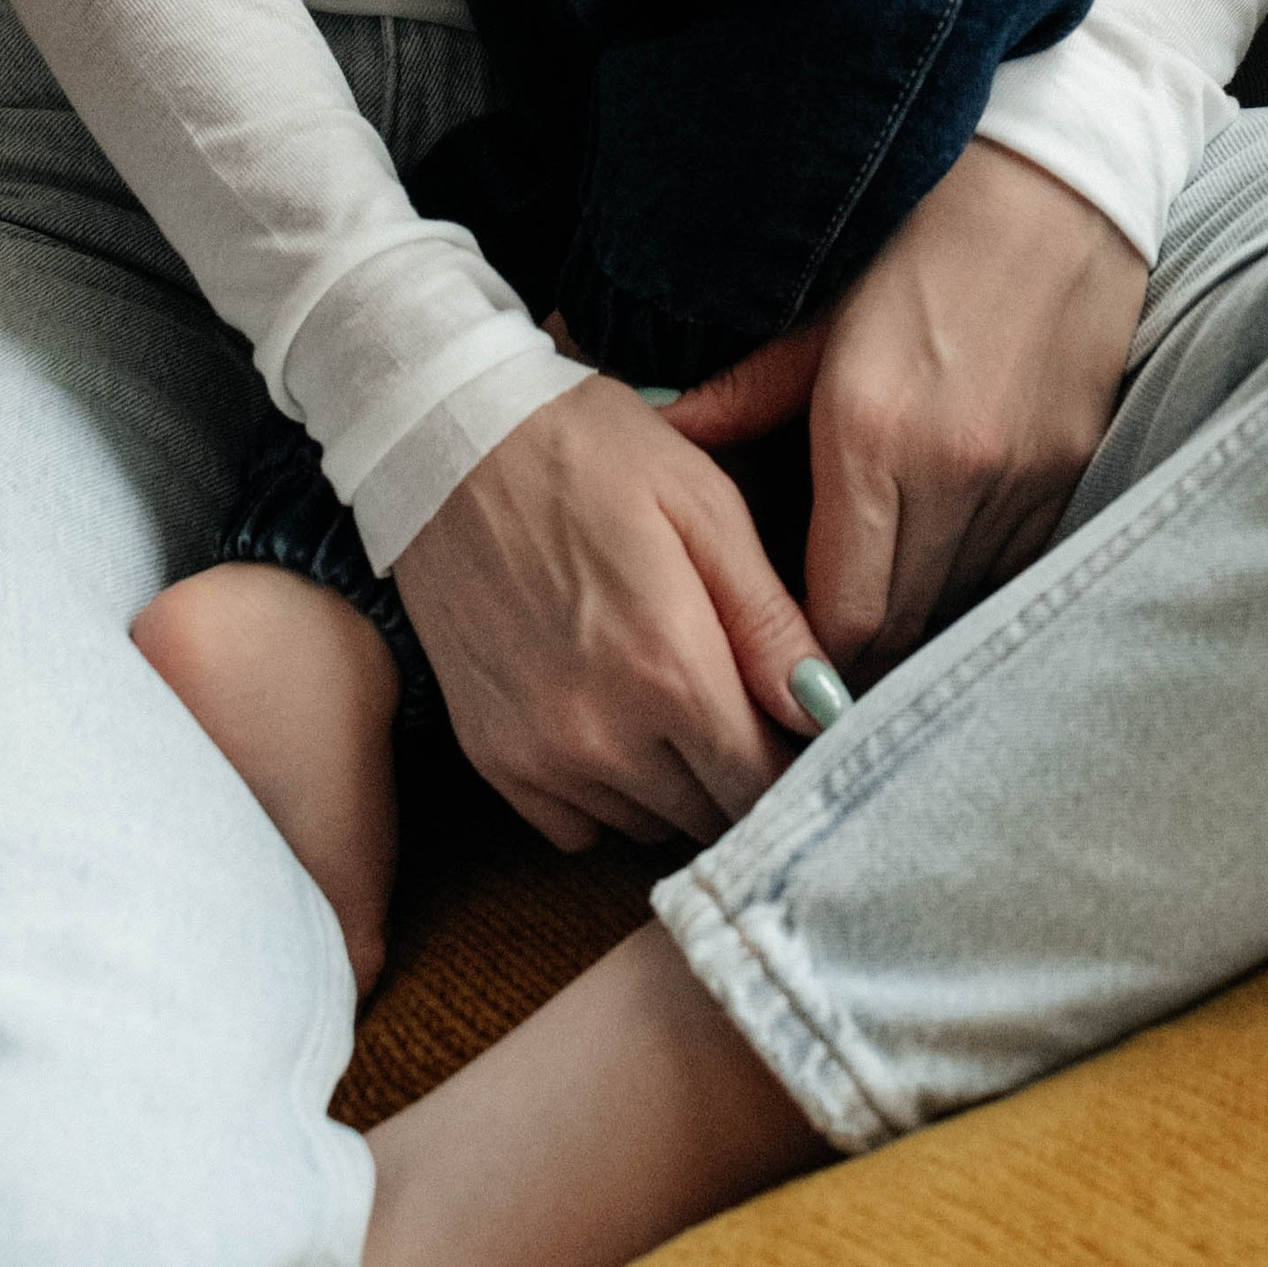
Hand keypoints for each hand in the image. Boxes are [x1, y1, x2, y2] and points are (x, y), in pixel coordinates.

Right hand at [391, 375, 823, 852]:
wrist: (445, 441)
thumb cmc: (587, 451)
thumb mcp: (701, 502)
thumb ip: (767, 616)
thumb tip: (823, 706)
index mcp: (670, 669)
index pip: (765, 784)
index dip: (799, 762)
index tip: (804, 726)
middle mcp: (603, 735)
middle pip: (712, 814)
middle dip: (744, 772)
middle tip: (743, 700)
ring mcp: (539, 754)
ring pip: (648, 824)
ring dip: (678, 783)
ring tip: (675, 698)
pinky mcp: (491, 757)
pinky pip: (575, 826)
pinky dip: (607, 794)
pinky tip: (613, 719)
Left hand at [670, 141, 1149, 683]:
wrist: (1057, 183)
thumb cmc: (922, 237)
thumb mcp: (820, 312)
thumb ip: (741, 394)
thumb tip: (654, 431)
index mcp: (869, 435)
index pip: (839, 618)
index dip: (810, 650)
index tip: (785, 643)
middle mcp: (950, 472)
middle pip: (899, 628)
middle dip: (858, 643)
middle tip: (822, 627)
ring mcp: (1021, 478)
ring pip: (960, 602)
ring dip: (920, 605)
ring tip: (886, 575)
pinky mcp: (1073, 470)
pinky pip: (1016, 564)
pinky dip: (977, 568)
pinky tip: (950, 531)